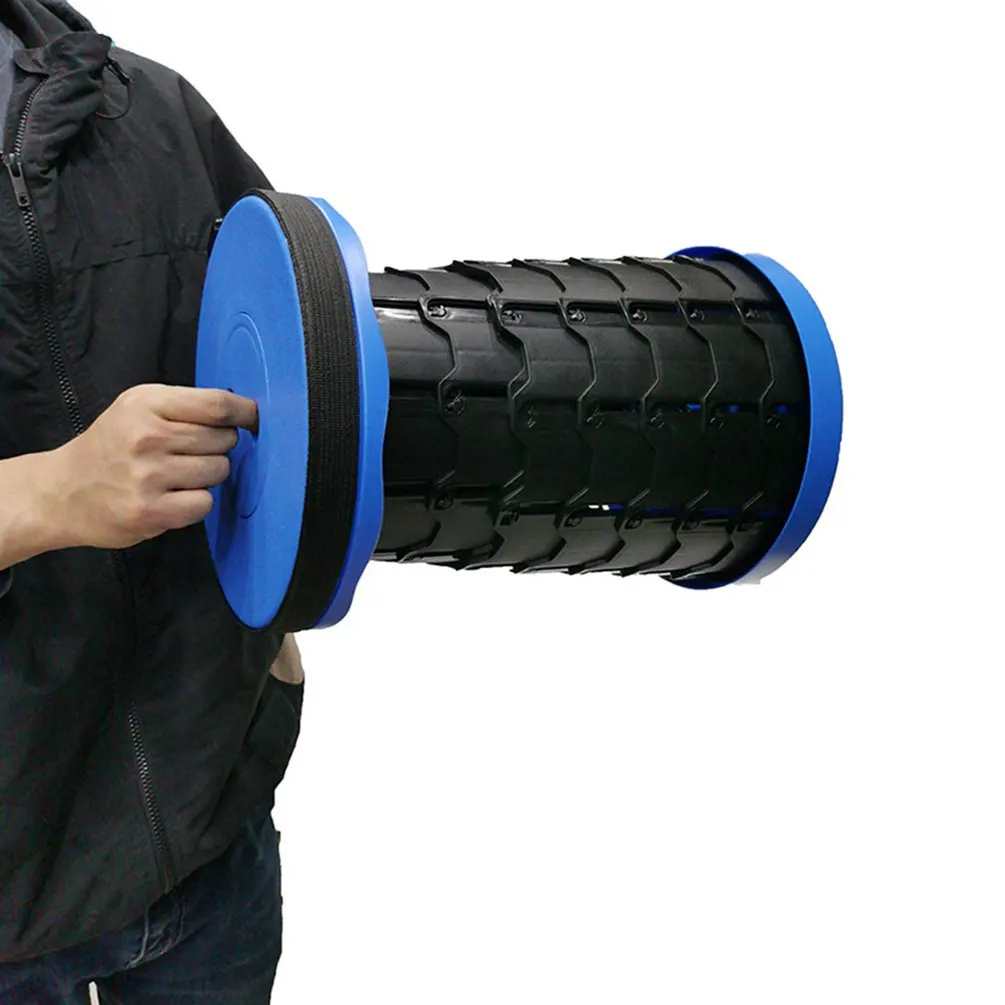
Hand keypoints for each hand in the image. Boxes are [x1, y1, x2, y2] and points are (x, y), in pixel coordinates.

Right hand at [50, 384, 257, 549]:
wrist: (61, 492)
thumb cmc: (111, 446)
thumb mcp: (138, 408)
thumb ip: (186, 406)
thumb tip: (244, 413)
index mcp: (145, 404)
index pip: (217, 405)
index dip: (245, 413)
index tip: (253, 419)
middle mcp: (146, 437)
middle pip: (223, 439)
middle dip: (220, 445)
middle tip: (191, 451)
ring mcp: (148, 476)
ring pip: (218, 471)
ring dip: (209, 474)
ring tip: (178, 474)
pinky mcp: (150, 512)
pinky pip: (205, 503)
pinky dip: (196, 502)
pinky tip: (173, 497)